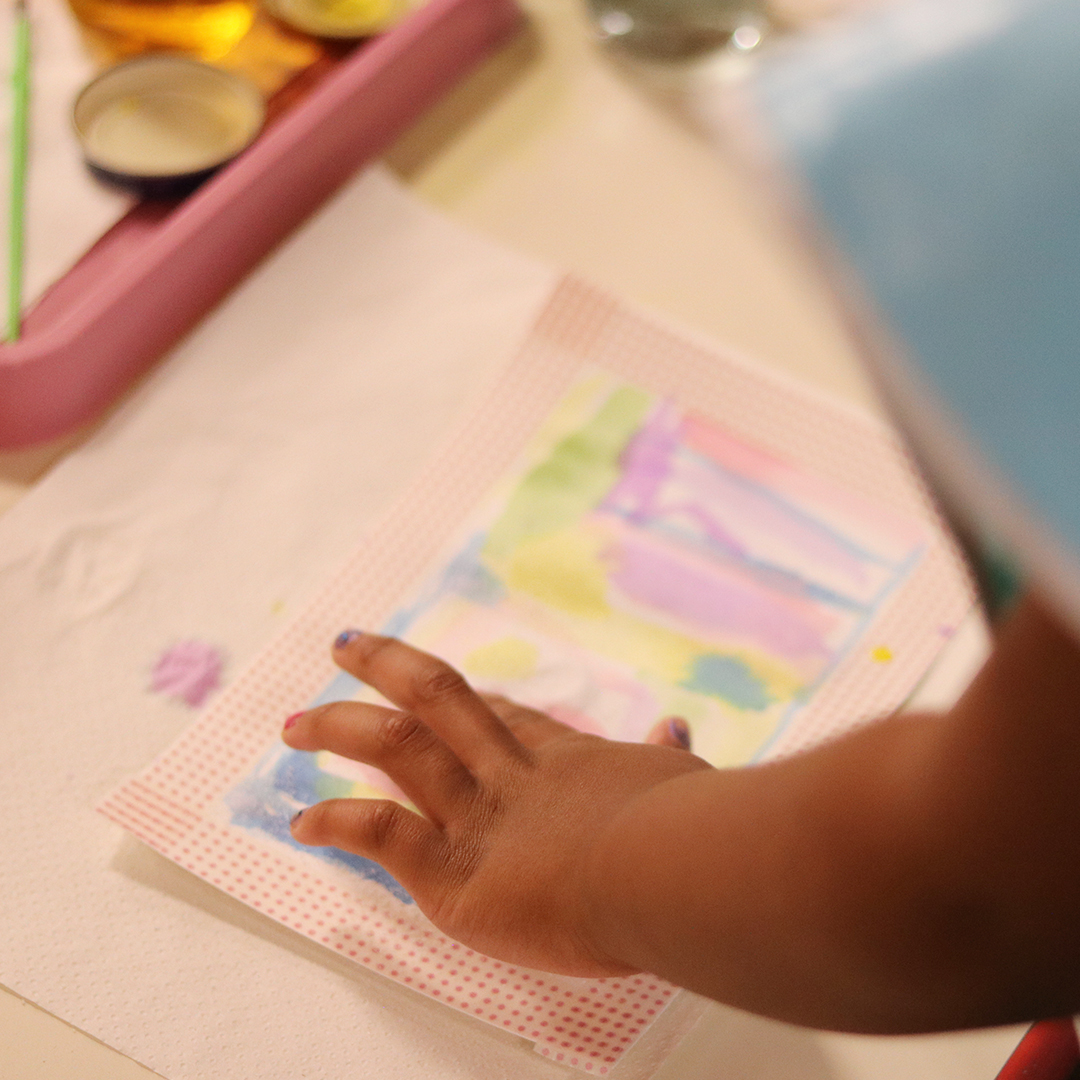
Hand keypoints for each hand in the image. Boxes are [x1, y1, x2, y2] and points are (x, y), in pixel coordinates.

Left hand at [282, 630, 711, 976]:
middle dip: (385, 666)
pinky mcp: (453, 872)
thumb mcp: (681, 777)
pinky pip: (379, 833)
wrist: (672, 870)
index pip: (497, 714)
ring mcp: (475, 815)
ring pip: (394, 749)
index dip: (455, 696)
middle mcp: (507, 772)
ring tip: (297, 722)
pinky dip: (336, 822)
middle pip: (434, 698)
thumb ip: (663, 752)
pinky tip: (302, 822)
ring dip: (340, 727)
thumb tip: (675, 724)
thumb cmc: (690, 828)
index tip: (423, 679)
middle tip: (344, 645)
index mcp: (560, 755)